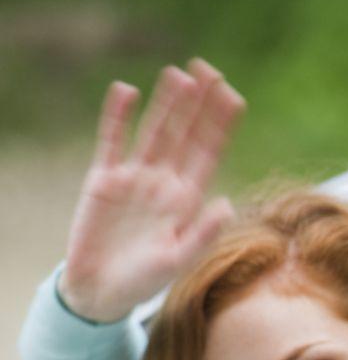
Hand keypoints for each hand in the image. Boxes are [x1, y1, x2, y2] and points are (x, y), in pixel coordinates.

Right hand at [59, 59, 245, 322]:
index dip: (221, 125)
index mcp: (188, 199)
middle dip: (198, 104)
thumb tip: (227, 202)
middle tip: (210, 69)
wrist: (102, 290)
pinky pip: (112, 141)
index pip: (209, 152)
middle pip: (185, 134)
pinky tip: (126, 91)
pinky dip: (118, 116)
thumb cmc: (145, 280)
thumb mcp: (179, 259)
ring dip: (167, 104)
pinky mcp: (104, 179)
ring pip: (155, 132)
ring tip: (179, 75)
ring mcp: (135, 178)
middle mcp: (165, 182)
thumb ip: (203, 233)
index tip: (234, 96)